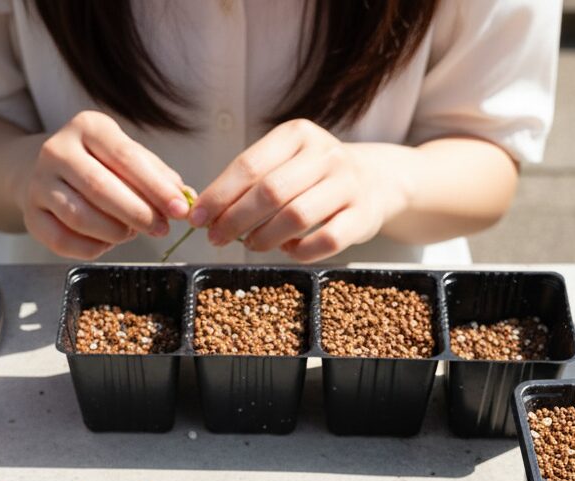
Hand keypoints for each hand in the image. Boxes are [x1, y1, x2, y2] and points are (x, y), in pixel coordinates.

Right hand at [16, 111, 190, 259]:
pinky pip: (64, 241)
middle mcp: (57, 150)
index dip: (156, 188)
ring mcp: (39, 183)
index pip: (125, 158)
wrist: (46, 172)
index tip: (180, 210)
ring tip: (131, 233)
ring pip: (81, 217)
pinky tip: (107, 242)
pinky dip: (93, 248)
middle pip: (101, 188)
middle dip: (138, 213)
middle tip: (161, 229)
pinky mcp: (31, 216)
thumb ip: (157, 176)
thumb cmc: (99, 165)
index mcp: (87, 127)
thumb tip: (185, 198)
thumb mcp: (127, 157)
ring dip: (115, 232)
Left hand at [191, 120, 387, 262]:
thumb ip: (251, 180)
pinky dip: (299, 251)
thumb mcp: (286, 162)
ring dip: (265, 238)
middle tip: (216, 238)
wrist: (377, 181)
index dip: (219, 196)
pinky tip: (288, 249)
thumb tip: (206, 212)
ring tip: (251, 245)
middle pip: (270, 192)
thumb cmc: (317, 177)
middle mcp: (325, 154)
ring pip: (296, 217)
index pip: (249, 166)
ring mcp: (347, 185)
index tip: (197, 218)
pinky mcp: (362, 216)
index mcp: (297, 135)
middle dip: (235, 220)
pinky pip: (324, 242)